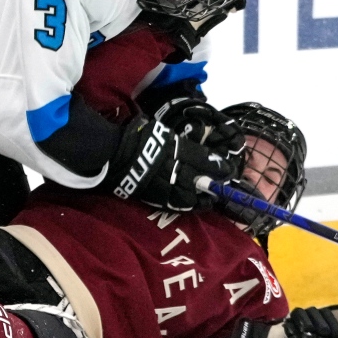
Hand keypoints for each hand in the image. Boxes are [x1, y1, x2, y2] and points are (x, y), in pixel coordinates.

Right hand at [104, 99, 243, 210]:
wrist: (110, 152)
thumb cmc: (135, 136)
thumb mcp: (160, 130)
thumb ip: (176, 140)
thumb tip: (194, 147)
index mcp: (171, 147)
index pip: (200, 158)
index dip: (216, 165)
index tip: (227, 170)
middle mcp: (168, 166)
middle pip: (196, 178)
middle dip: (211, 184)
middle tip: (222, 188)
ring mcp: (159, 182)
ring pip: (185, 194)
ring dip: (199, 199)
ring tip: (209, 201)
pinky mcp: (149, 195)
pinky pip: (170, 203)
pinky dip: (183, 206)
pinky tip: (191, 206)